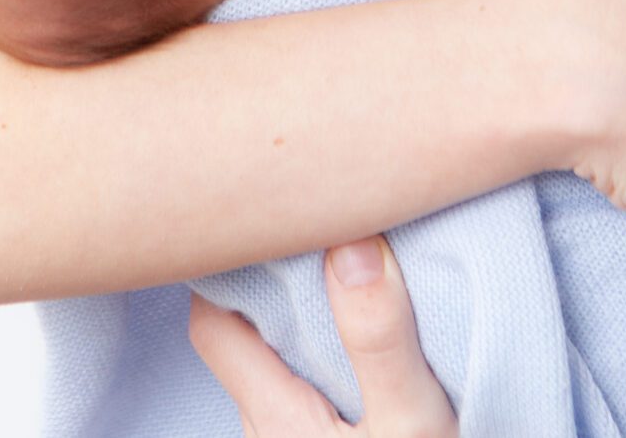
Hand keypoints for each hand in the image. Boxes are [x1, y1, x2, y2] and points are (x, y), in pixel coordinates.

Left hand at [188, 234, 457, 436]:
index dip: (227, 264)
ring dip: (300, 326)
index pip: (212, 323)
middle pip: (241, 341)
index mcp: (273, 417)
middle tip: (308, 225)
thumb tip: (348, 241)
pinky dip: (323, 359)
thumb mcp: (413, 423)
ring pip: (276, 371)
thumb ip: (379, 338)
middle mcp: (269, 436)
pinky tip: (362, 336)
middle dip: (267, 286)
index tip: (264, 210)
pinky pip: (306, 394)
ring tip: (342, 267)